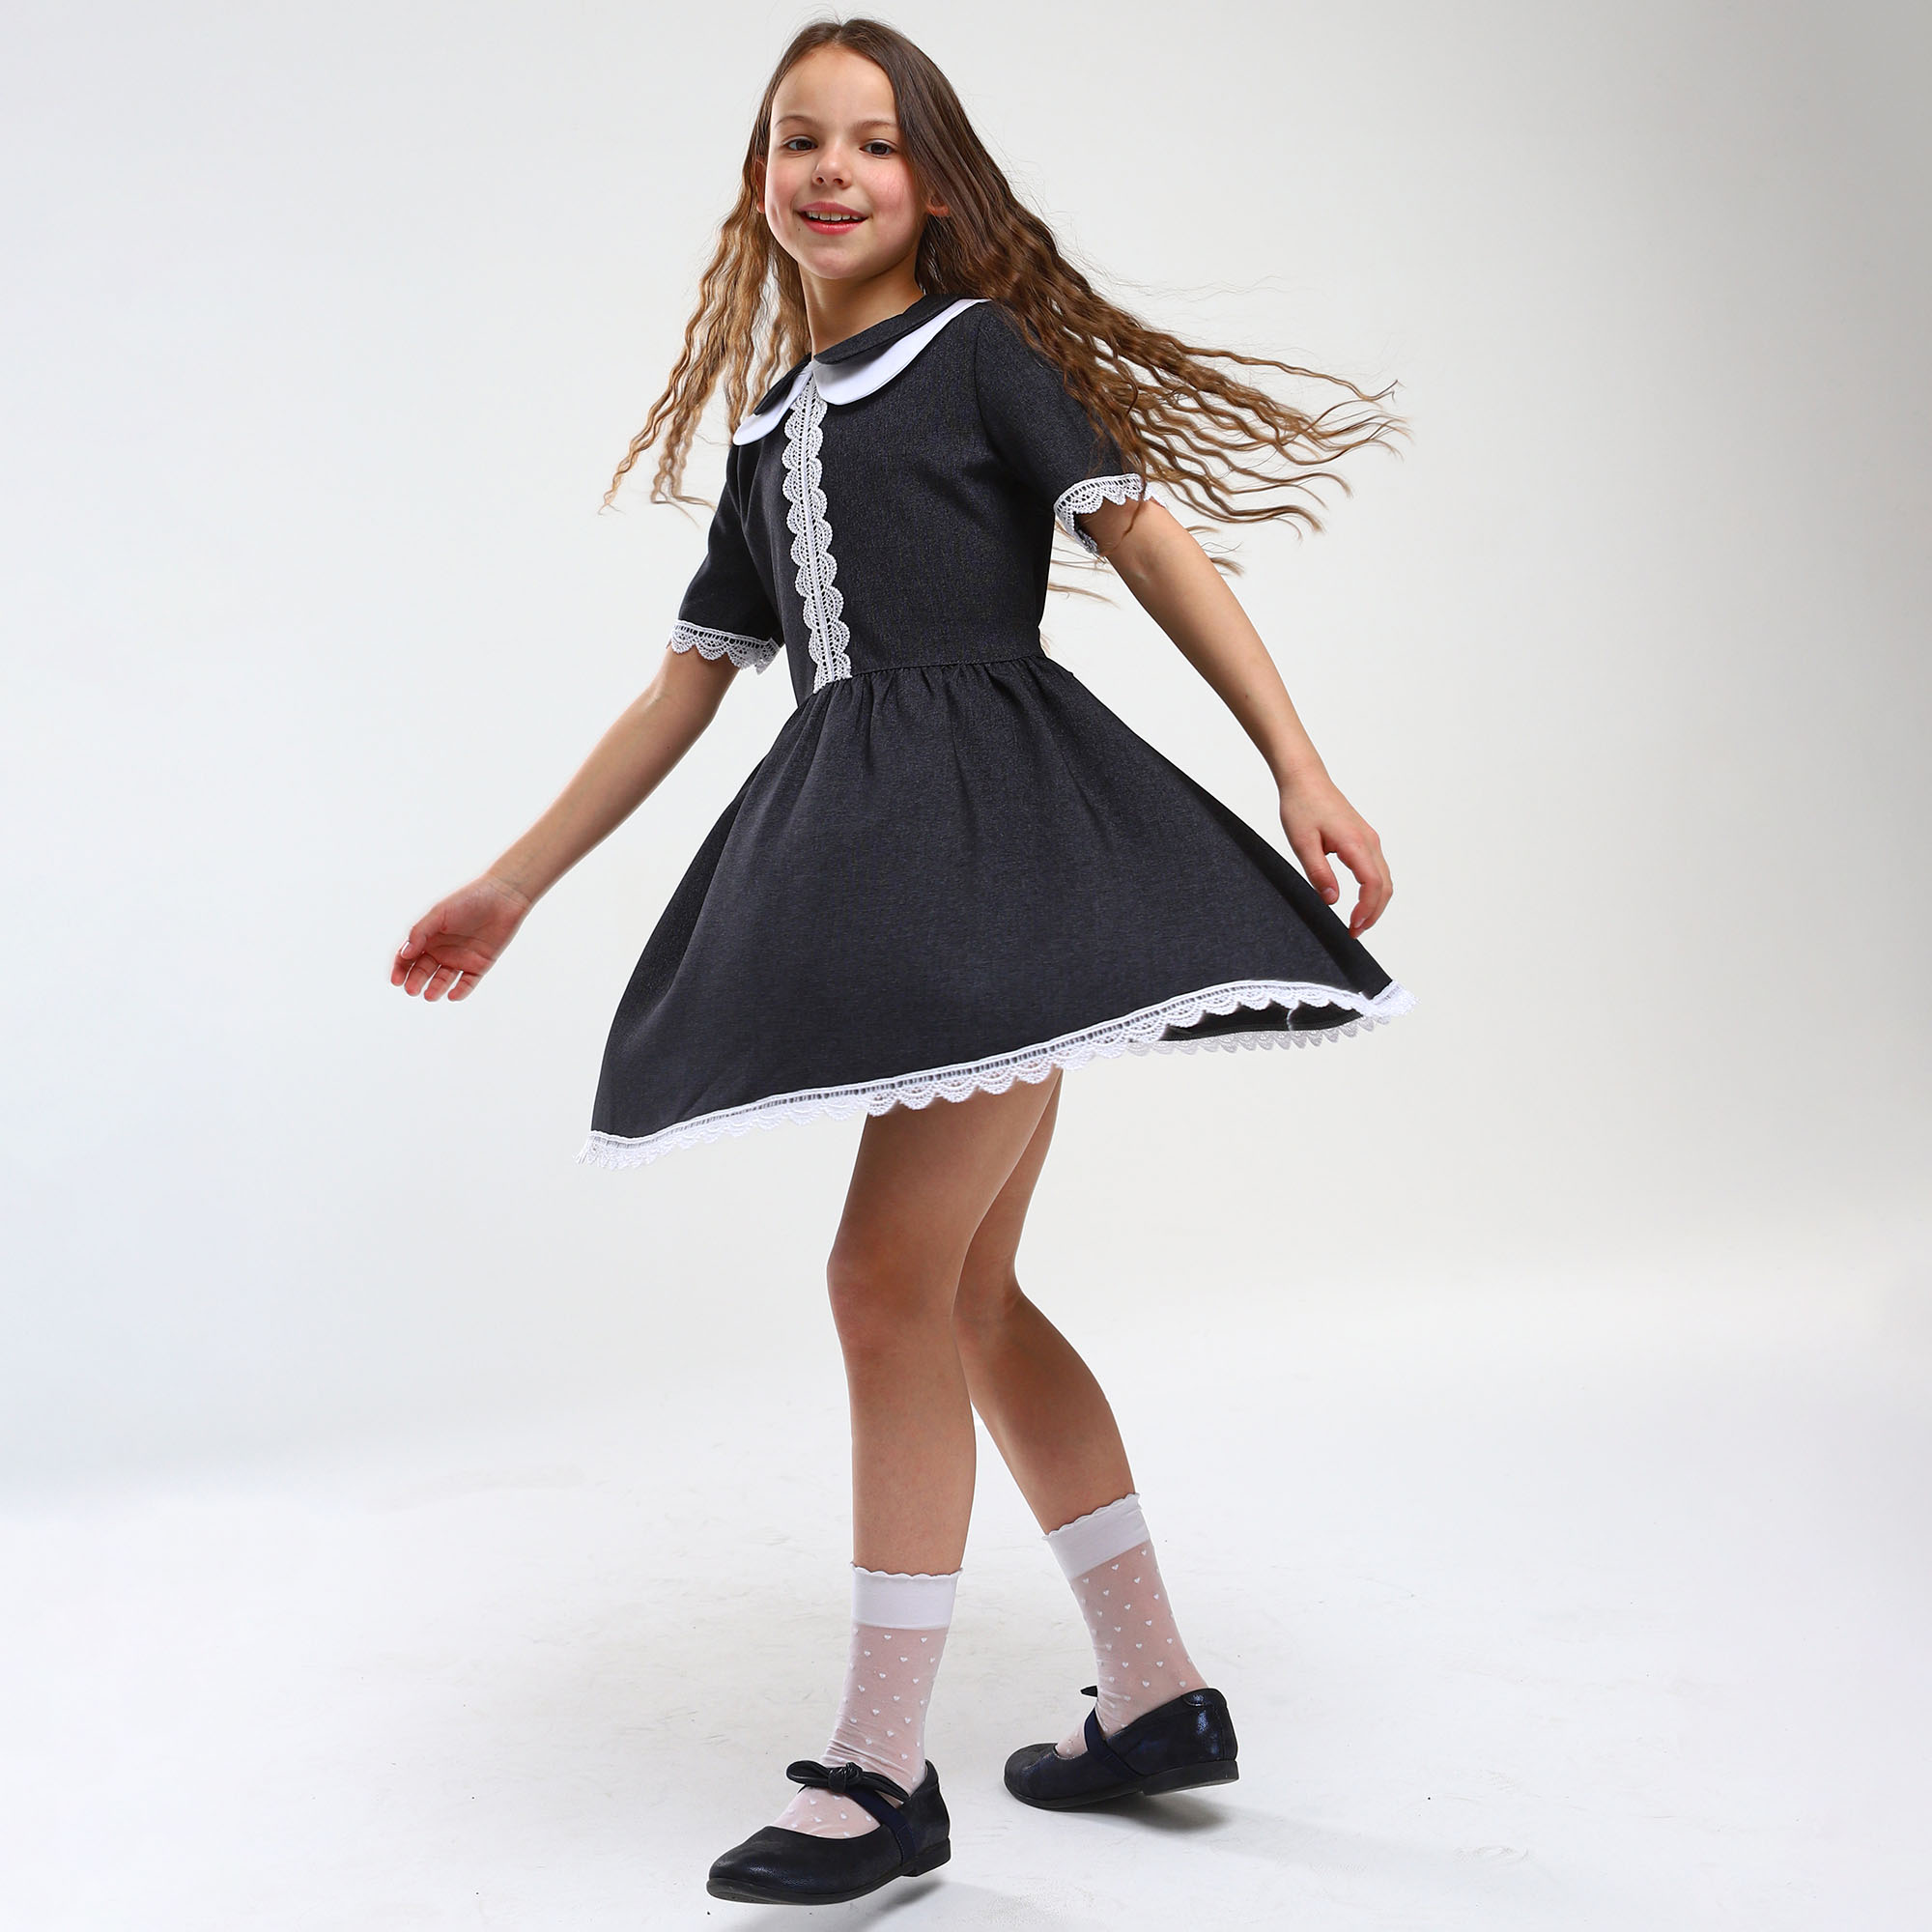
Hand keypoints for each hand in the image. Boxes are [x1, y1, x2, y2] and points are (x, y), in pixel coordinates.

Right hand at [391, 875, 532, 1001]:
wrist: (502, 897)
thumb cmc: (468, 900)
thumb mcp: (439, 913)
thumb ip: (421, 932)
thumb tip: (405, 953)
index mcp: (429, 937)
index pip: (408, 957)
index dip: (401, 969)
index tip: (396, 981)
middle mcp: (442, 950)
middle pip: (424, 971)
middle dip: (416, 981)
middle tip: (412, 991)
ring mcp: (460, 959)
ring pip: (444, 979)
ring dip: (436, 989)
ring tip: (429, 996)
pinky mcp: (479, 965)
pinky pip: (467, 982)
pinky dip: (460, 991)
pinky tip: (452, 995)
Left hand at [1280, 779, 1391, 938]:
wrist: (1306, 780)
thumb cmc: (1301, 806)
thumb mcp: (1302, 843)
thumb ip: (1318, 873)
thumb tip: (1332, 900)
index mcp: (1354, 842)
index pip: (1372, 884)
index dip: (1366, 909)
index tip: (1353, 927)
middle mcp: (1368, 841)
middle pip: (1385, 885)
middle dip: (1374, 913)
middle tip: (1355, 932)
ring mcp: (1369, 839)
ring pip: (1384, 878)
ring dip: (1375, 903)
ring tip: (1358, 921)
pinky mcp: (1364, 838)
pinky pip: (1378, 868)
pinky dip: (1374, 889)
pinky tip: (1360, 900)